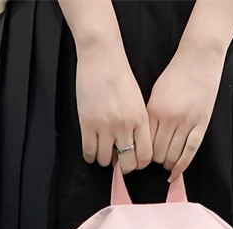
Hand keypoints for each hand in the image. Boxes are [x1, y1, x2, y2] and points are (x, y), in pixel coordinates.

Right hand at [76, 41, 152, 172]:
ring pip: (106, 161)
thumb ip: (138, 125)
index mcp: (140, 120)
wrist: (102, 57)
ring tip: (103, 150)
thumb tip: (134, 149)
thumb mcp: (138, 101)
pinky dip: (90, 156)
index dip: (139, 164)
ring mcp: (105, 126)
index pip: (145, 156)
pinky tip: (91, 150)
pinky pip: (89, 152)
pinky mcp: (87, 124)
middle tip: (118, 161)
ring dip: (104, 159)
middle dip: (123, 167)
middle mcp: (125, 126)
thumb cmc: (120, 77)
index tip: (134, 161)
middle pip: (127, 164)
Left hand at [147, 41, 224, 180]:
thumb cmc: (175, 75)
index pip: (144, 143)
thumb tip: (144, 140)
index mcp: (154, 110)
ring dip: (167, 163)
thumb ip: (150, 116)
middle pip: (157, 152)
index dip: (141, 153)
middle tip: (154, 161)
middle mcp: (169, 118)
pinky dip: (181, 165)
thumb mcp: (155, 94)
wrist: (199, 59)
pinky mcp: (201, 124)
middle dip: (154, 160)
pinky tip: (175, 173)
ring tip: (166, 164)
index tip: (140, 157)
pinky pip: (190, 151)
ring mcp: (186, 122)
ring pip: (172, 155)